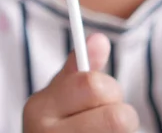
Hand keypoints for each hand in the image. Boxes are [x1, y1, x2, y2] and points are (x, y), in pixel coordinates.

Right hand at [23, 33, 139, 132]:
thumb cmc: (60, 125)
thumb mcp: (62, 95)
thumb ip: (81, 69)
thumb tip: (98, 38)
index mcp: (38, 108)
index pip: (93, 85)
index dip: (109, 89)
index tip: (105, 94)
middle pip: (117, 117)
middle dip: (122, 114)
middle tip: (108, 120)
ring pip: (123, 132)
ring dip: (123, 132)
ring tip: (103, 132)